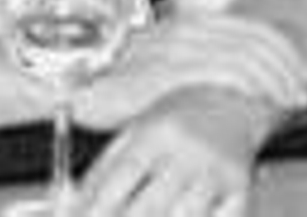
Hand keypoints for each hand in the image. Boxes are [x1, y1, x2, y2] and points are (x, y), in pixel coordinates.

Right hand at [73, 16, 306, 131]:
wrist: (68, 79)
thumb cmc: (109, 79)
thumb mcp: (156, 67)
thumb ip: (188, 71)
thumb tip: (218, 91)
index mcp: (192, 24)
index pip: (252, 30)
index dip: (282, 49)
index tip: (301, 70)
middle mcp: (191, 29)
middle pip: (257, 40)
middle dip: (289, 64)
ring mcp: (183, 47)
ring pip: (248, 55)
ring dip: (278, 77)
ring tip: (296, 99)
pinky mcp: (171, 70)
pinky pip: (225, 73)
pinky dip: (253, 85)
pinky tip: (266, 102)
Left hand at [75, 87, 272, 216]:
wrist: (230, 100)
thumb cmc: (174, 123)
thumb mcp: (132, 135)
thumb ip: (98, 176)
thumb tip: (66, 213)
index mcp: (157, 133)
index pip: (119, 180)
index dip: (95, 213)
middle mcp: (189, 150)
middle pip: (147, 208)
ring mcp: (217, 170)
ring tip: (154, 215)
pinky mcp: (240, 187)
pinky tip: (182, 214)